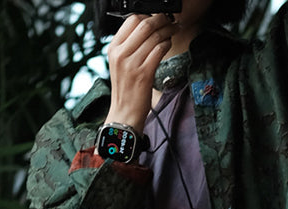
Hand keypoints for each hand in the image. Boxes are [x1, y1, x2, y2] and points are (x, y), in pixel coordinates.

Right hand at [104, 13, 172, 130]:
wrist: (124, 114)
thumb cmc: (126, 90)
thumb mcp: (120, 64)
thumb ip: (129, 45)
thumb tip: (147, 27)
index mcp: (113, 48)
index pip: (131, 20)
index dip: (147, 15)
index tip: (157, 18)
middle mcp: (120, 54)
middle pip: (144, 24)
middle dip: (161, 19)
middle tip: (170, 21)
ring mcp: (132, 64)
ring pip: (154, 36)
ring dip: (168, 30)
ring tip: (174, 30)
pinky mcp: (144, 73)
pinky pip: (159, 50)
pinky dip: (167, 44)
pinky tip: (169, 44)